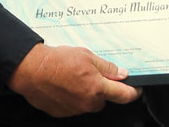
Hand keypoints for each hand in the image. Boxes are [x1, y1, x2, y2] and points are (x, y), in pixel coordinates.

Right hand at [8, 43, 140, 116]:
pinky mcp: (62, 113)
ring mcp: (75, 109)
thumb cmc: (56, 61)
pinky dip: (72, 97)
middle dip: (101, 88)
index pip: (124, 95)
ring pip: (88, 102)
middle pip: (104, 99)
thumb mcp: (87, 56)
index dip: (133, 92)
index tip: (136, 89)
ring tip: (73, 76)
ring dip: (85, 92)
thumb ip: (107, 68)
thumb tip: (122, 74)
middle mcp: (88, 102)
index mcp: (97, 88)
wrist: (32, 70)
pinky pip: (74, 106)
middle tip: (90, 73)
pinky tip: (64, 84)